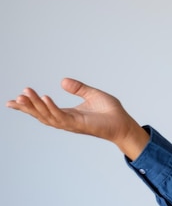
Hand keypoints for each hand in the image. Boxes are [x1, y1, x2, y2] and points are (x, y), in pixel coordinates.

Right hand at [6, 78, 149, 159]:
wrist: (124, 123)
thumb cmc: (110, 112)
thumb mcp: (92, 94)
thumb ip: (78, 88)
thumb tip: (62, 81)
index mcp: (68, 114)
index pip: (44, 110)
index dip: (29, 106)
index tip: (12, 101)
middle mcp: (66, 120)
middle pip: (41, 115)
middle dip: (27, 107)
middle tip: (13, 99)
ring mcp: (71, 124)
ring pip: (47, 116)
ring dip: (35, 106)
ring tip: (24, 96)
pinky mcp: (79, 125)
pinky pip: (61, 116)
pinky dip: (51, 107)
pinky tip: (45, 98)